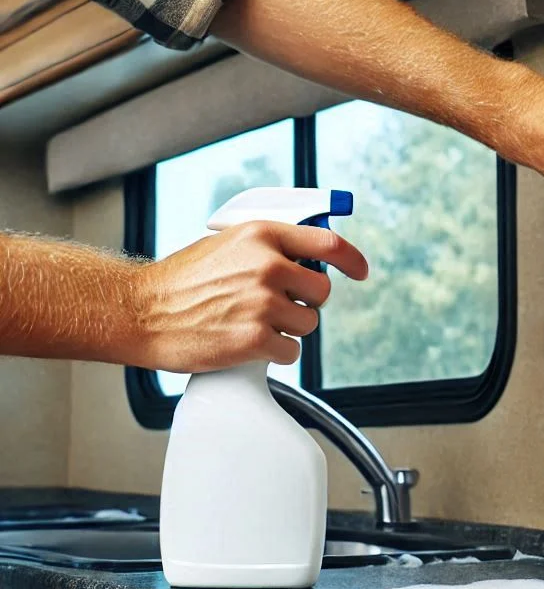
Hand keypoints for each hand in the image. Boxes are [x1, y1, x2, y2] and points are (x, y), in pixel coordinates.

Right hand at [130, 222, 367, 372]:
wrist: (139, 311)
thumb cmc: (180, 281)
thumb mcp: (227, 244)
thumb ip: (269, 248)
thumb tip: (307, 259)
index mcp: (262, 236)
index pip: (328, 244)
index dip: (351, 259)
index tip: (360, 271)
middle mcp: (267, 266)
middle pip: (321, 291)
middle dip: (305, 302)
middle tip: (278, 306)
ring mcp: (262, 303)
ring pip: (308, 324)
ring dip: (288, 329)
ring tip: (252, 323)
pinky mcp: (255, 339)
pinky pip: (291, 351)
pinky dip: (275, 352)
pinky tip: (247, 343)